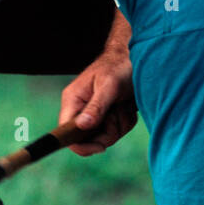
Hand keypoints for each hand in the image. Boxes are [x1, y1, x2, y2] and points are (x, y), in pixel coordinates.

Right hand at [60, 18, 136, 155]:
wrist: (137, 58)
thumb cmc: (119, 67)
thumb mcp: (108, 86)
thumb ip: (96, 107)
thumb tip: (81, 126)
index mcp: (73, 100)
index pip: (66, 132)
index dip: (80, 145)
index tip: (101, 146)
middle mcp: (80, 110)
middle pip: (89, 140)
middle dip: (109, 131)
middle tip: (119, 112)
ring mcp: (94, 115)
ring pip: (106, 137)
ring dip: (120, 123)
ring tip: (124, 104)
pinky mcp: (107, 117)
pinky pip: (116, 131)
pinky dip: (126, 121)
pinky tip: (127, 105)